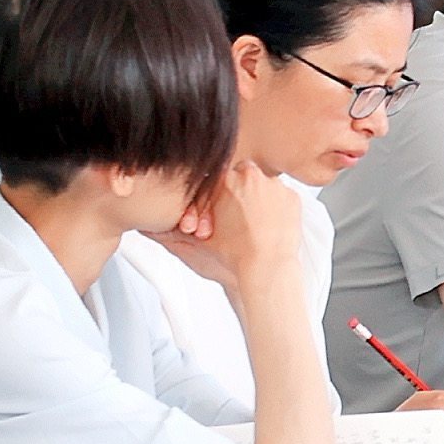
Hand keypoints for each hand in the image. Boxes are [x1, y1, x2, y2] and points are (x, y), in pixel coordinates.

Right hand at [165, 159, 301, 297]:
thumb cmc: (233, 255)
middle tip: (231, 218)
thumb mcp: (197, 241)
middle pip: (239, 178)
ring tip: (250, 226)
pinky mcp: (293, 197)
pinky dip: (274, 209)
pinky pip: (280, 197)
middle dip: (234, 196)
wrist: (268, 268)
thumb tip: (150, 228)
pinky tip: (266, 227)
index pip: (214, 179)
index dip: (212, 198)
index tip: (213, 214)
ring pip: (261, 186)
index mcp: (226, 181)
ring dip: (255, 201)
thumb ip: (175, 229)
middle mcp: (252, 176)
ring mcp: (276, 185)